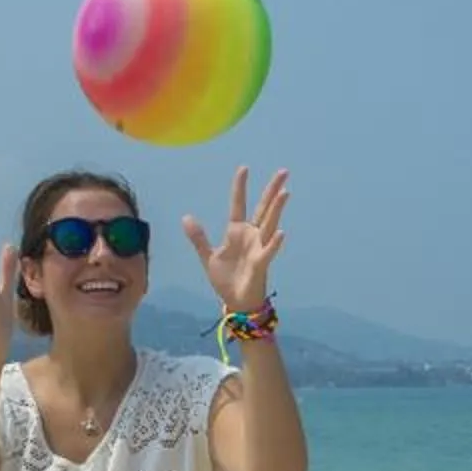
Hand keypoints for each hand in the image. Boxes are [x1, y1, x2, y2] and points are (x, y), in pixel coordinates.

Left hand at [183, 166, 289, 313]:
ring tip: (285, 192)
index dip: (240, 187)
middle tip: (284, 171)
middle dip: (272, 190)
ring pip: (269, 224)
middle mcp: (251, 235)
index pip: (239, 204)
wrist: (235, 302)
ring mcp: (258, 248)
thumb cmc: (225, 279)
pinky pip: (268, 251)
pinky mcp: (261, 263)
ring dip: (277, 209)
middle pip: (263, 208)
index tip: (244, 168)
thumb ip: (199, 237)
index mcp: (236, 232)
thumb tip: (186, 216)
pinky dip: (274, 242)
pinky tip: (281, 232)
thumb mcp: (207, 256)